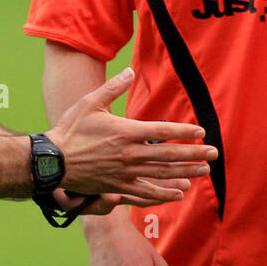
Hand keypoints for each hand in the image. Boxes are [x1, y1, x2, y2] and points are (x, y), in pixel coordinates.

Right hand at [48, 68, 216, 201]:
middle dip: (194, 154)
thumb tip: (129, 71)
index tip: (201, 132)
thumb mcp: (90, 103)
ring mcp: (125, 173)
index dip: (184, 132)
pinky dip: (164, 194)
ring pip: (162, 175)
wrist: (53, 162)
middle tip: (214, 154)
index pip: (163, 131)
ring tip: (204, 172)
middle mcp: (130, 154)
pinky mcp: (118, 188)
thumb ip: (113, 87)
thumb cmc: (71, 130)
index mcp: (126, 132)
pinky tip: (178, 194)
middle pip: (169, 155)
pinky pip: (146, 193)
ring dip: (186, 173)